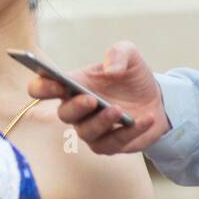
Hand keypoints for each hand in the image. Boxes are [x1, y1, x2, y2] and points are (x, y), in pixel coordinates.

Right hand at [27, 40, 170, 154]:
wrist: (156, 98)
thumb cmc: (132, 77)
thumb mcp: (129, 55)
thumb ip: (118, 53)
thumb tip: (110, 70)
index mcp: (72, 86)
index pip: (42, 88)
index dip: (42, 87)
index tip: (54, 82)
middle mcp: (77, 110)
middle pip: (64, 114)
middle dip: (76, 108)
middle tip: (92, 99)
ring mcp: (91, 130)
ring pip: (86, 132)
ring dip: (101, 122)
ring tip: (118, 110)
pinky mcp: (109, 145)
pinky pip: (113, 143)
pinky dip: (130, 132)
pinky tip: (144, 118)